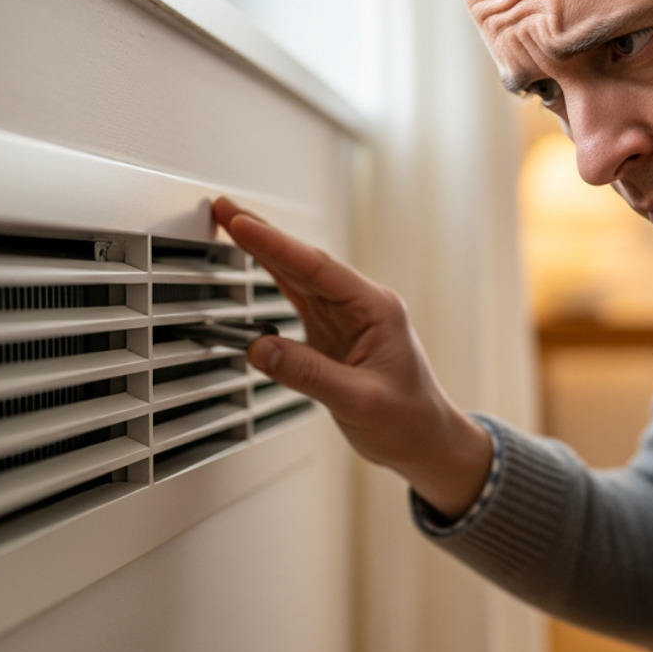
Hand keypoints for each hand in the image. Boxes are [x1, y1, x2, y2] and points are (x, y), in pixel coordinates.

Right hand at [212, 197, 492, 517]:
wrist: (426, 442)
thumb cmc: (408, 420)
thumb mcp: (358, 400)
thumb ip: (308, 373)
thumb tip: (260, 349)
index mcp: (376, 310)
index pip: (318, 268)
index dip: (277, 245)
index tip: (243, 225)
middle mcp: (362, 307)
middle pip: (305, 262)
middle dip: (265, 234)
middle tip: (226, 209)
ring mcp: (347, 319)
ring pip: (300, 277)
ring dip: (265, 252)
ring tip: (233, 226)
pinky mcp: (334, 335)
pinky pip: (299, 299)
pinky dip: (274, 280)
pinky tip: (256, 264)